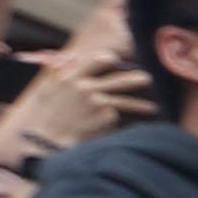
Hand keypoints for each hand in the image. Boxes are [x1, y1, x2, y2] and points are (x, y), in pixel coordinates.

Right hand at [0, 8, 141, 161]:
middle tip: (147, 79)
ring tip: (153, 108)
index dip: (108, 59)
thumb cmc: (44, 115)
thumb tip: (70, 57)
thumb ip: (58, 71)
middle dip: (135, 80)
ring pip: (124, 101)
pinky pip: (115, 118)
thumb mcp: (45, 89)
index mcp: (70, 77)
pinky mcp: (104, 118)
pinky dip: (117, 123)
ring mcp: (97, 102)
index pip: (96, 60)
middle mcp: (85, 88)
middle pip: (118, 80)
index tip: (115, 59)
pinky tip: (119, 128)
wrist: (44, 140)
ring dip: (140, 104)